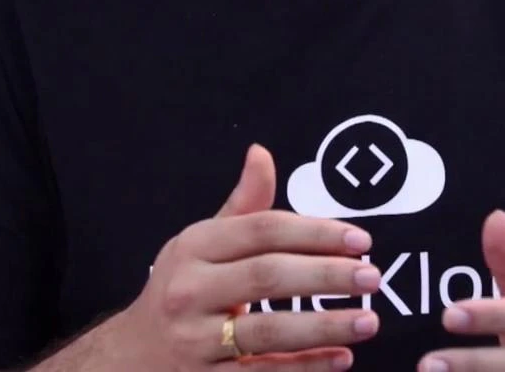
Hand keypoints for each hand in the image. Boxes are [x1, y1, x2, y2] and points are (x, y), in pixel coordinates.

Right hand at [109, 144, 382, 369]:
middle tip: (372, 276)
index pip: (262, 230)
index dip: (314, 232)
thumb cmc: (181, 290)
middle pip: (267, 276)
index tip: (360, 240)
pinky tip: (341, 359)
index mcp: (194, 247)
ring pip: (268, 331)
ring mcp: (194, 340)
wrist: (132, 356)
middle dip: (326, 275)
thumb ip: (243, 207)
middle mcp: (189, 290)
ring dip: (324, 326)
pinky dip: (305, 368)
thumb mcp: (201, 244)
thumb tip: (262, 153)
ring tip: (369, 321)